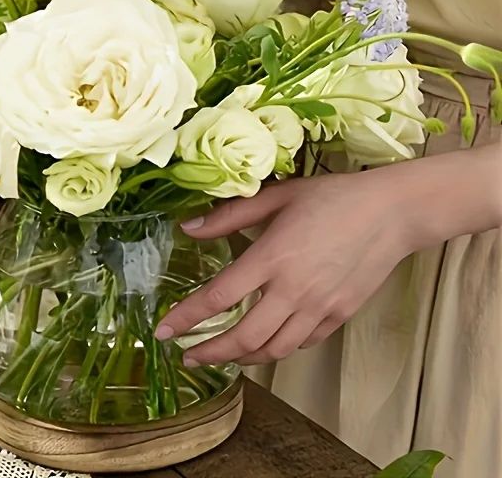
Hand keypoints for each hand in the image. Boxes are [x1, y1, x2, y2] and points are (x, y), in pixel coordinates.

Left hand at [157, 167, 423, 367]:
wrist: (392, 212)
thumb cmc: (332, 197)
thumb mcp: (277, 196)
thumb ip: (229, 215)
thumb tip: (188, 227)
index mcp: (272, 257)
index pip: (219, 297)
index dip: (186, 318)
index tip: (163, 331)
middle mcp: (293, 290)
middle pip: (244, 338)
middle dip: (210, 352)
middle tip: (188, 355)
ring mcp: (318, 308)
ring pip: (273, 350)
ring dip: (242, 358)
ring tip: (222, 355)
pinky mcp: (339, 316)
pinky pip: (301, 344)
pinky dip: (277, 350)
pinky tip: (265, 343)